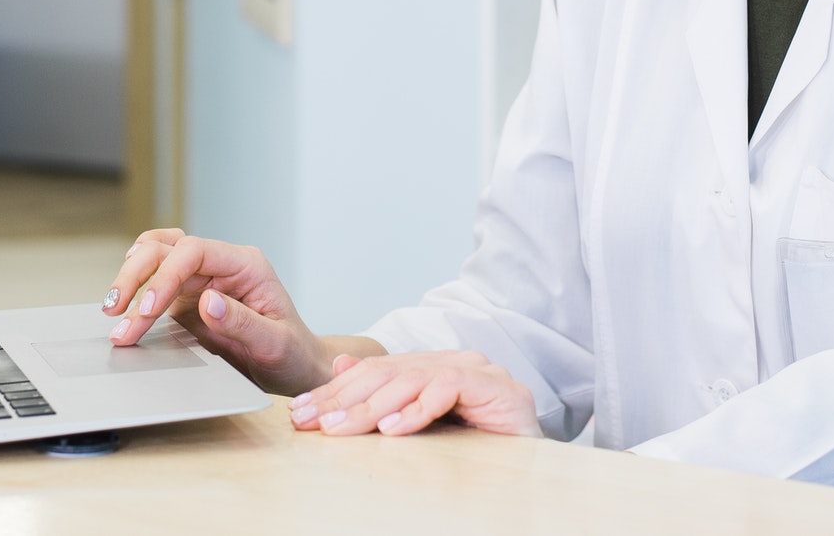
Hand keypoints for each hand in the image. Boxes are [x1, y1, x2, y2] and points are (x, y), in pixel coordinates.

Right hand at [102, 229, 348, 395]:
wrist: (295, 366)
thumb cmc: (292, 353)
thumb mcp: (276, 344)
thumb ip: (244, 323)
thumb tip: (208, 301)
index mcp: (245, 266)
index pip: (195, 252)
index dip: (166, 275)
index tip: (148, 308)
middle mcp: (221, 266)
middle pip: (168, 249)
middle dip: (137, 277)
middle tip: (115, 311)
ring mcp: (203, 280)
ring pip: (157, 259)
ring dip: (131, 279)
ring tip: (111, 311)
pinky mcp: (189, 298)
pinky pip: (156, 283)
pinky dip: (136, 290)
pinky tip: (123, 306)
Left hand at [286, 350, 540, 438]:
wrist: (534, 471)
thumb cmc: (476, 452)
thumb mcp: (418, 424)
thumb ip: (384, 396)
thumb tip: (340, 367)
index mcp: (432, 367)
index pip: (374, 374)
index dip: (334, 392)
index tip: (299, 413)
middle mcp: (453, 362)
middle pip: (387, 373)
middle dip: (343, 399)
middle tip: (311, 421)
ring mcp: (477, 370)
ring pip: (412, 379)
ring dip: (371, 407)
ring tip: (342, 428)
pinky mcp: (496, 387)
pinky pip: (449, 389)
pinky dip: (418, 409)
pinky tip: (394, 429)